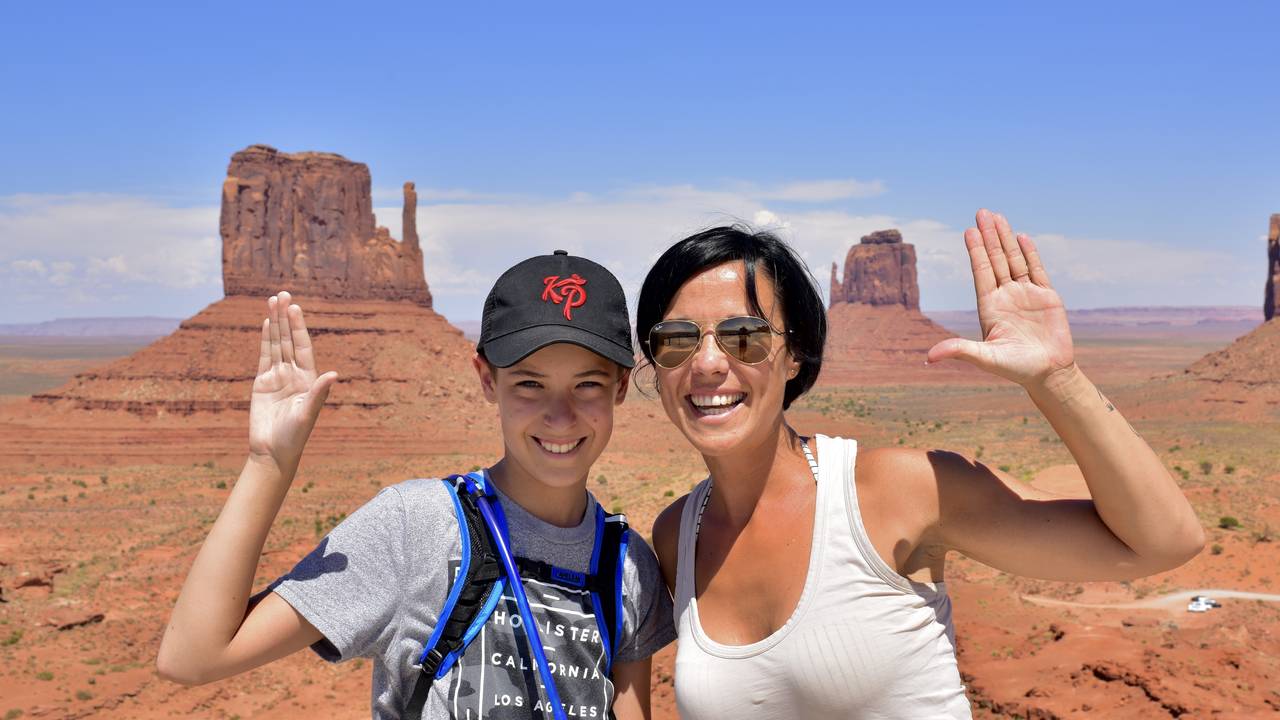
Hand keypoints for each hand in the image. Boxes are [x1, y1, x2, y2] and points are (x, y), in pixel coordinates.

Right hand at [247, 291, 337, 474]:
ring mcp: (277, 377)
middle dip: (286, 318)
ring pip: (276, 344)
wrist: (273, 452)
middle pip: (289, 340)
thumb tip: (334, 373)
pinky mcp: (262, 383)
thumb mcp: (308, 413)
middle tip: (283, 294)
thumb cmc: (295, 436)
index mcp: (309, 379)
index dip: (299, 327)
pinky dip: (265, 340)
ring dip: (274, 323)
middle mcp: (294, 374)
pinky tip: (265, 323)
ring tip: (272, 300)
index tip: (295, 308)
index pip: (303, 346)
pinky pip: (264, 356)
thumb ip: (318, 393)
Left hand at [927, 209, 1074, 386]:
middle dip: (989, 236)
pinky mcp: (1047, 297)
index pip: (981, 272)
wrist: (1048, 374)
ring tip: (997, 217)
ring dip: (1006, 239)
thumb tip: (929, 357)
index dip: (975, 252)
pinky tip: (1021, 237)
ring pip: (1014, 260)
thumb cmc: (1015, 368)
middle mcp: (1005, 296)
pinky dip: (1030, 253)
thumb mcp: (985, 358)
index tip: (969, 231)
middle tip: (981, 213)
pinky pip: (1036, 269)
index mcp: (990, 307)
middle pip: (995, 260)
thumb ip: (960, 351)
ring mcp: (1026, 294)